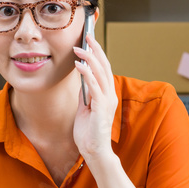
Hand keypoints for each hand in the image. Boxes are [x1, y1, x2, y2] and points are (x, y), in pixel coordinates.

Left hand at [73, 34, 117, 162]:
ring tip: (78, 48)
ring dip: (89, 58)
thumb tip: (81, 80)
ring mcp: (107, 101)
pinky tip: (79, 65)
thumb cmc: (89, 133)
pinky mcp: (101, 107)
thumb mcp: (85, 109)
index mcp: (107, 95)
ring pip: (100, 73)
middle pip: (105, 66)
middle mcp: (110, 95)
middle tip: (87, 36)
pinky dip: (87, 73)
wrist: (94, 152)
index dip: (98, 54)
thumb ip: (85, 95)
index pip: (104, 69)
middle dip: (95, 50)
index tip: (89, 42)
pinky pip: (94, 86)